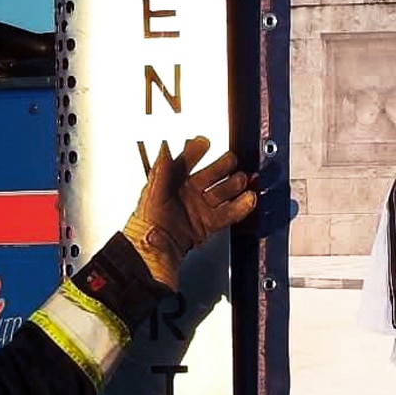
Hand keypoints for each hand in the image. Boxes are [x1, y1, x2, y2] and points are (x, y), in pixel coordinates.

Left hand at [123, 136, 256, 287]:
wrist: (153, 252)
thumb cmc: (146, 223)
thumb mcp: (152, 192)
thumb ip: (161, 169)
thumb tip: (164, 147)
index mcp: (172, 180)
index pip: (188, 159)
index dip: (196, 150)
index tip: (205, 142)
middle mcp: (188, 192)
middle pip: (212, 173)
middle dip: (223, 166)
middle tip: (230, 162)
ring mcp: (200, 207)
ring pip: (223, 191)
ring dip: (234, 185)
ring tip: (243, 181)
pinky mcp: (208, 224)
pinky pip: (228, 213)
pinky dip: (240, 207)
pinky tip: (248, 199)